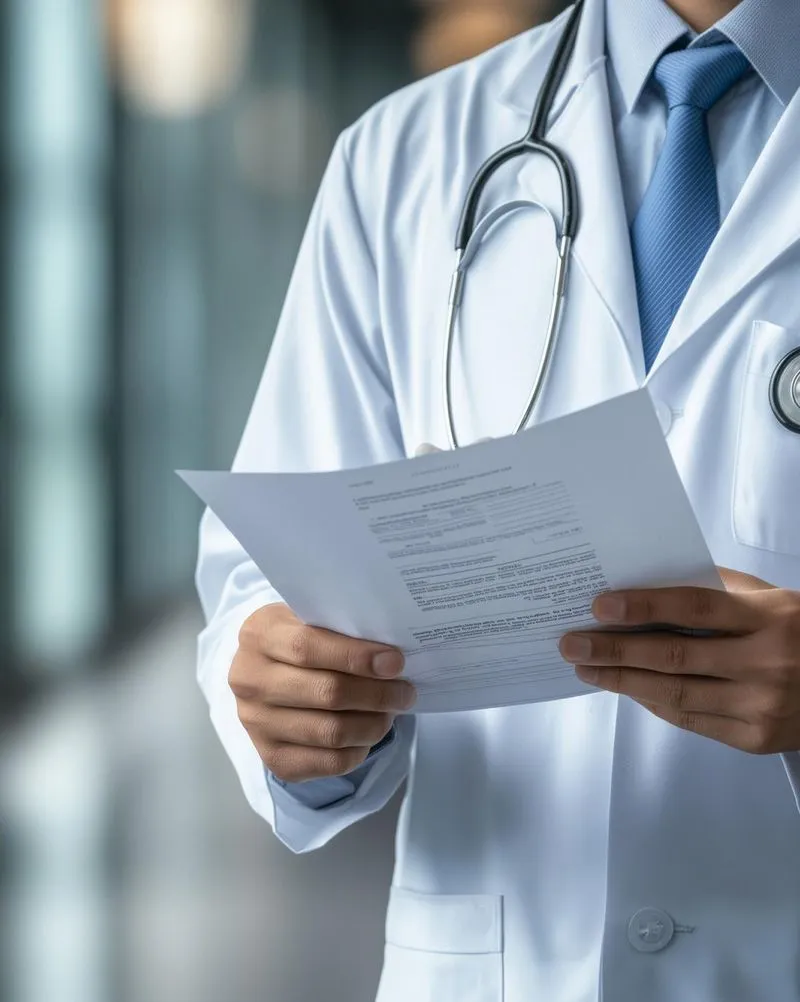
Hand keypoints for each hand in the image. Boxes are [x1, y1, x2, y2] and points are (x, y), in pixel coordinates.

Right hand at [229, 604, 416, 781]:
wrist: (265, 674)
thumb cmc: (300, 639)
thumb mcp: (309, 619)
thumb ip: (341, 630)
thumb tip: (391, 658)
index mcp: (259, 635)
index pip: (307, 648)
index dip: (356, 657)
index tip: (395, 662)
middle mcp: (248, 680)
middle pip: (326, 693)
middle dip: (376, 694)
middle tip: (405, 691)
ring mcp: (256, 723)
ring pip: (331, 732)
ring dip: (373, 724)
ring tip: (391, 711)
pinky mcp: (272, 758)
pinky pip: (329, 762)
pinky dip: (359, 749)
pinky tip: (369, 733)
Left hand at [559, 568, 799, 753]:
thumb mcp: (771, 599)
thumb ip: (718, 591)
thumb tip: (649, 580)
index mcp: (769, 618)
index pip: (695, 608)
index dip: (644, 606)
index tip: (600, 606)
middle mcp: (765, 663)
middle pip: (675, 656)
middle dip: (615, 650)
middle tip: (573, 643)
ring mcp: (760, 706)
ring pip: (675, 694)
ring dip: (623, 681)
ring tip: (586, 669)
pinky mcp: (754, 739)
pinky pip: (691, 720)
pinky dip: (654, 703)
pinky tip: (626, 689)